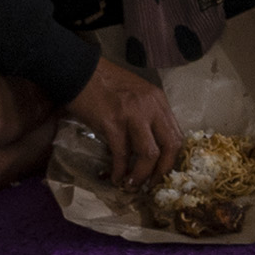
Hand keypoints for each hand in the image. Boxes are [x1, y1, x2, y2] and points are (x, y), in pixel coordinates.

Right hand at [65, 56, 182, 184]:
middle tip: (152, 184)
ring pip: (149, 154)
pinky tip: (115, 177)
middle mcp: (151, 107)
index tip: (162, 172)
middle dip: (162, 171)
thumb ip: (147, 115)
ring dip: (142, 175)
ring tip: (132, 184)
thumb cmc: (104, 83)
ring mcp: (133, 115)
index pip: (176, 134)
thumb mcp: (136, 94)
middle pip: (170, 146)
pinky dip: (120, 170)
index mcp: (158, 101)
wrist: (78, 71)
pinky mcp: (112, 123)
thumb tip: (150, 144)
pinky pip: (122, 154)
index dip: (172, 158)